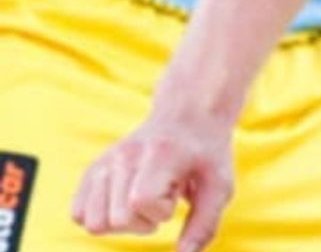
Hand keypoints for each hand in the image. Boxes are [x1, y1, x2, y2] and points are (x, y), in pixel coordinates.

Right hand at [71, 108, 234, 251]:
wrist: (188, 119)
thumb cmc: (206, 157)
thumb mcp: (219, 188)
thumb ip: (204, 225)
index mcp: (158, 154)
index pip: (140, 202)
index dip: (161, 212)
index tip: (176, 196)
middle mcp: (123, 156)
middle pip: (114, 219)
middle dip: (142, 222)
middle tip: (162, 200)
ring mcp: (103, 162)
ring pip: (92, 222)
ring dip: (120, 223)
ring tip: (143, 202)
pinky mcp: (91, 170)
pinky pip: (78, 214)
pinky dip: (101, 219)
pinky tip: (125, 204)